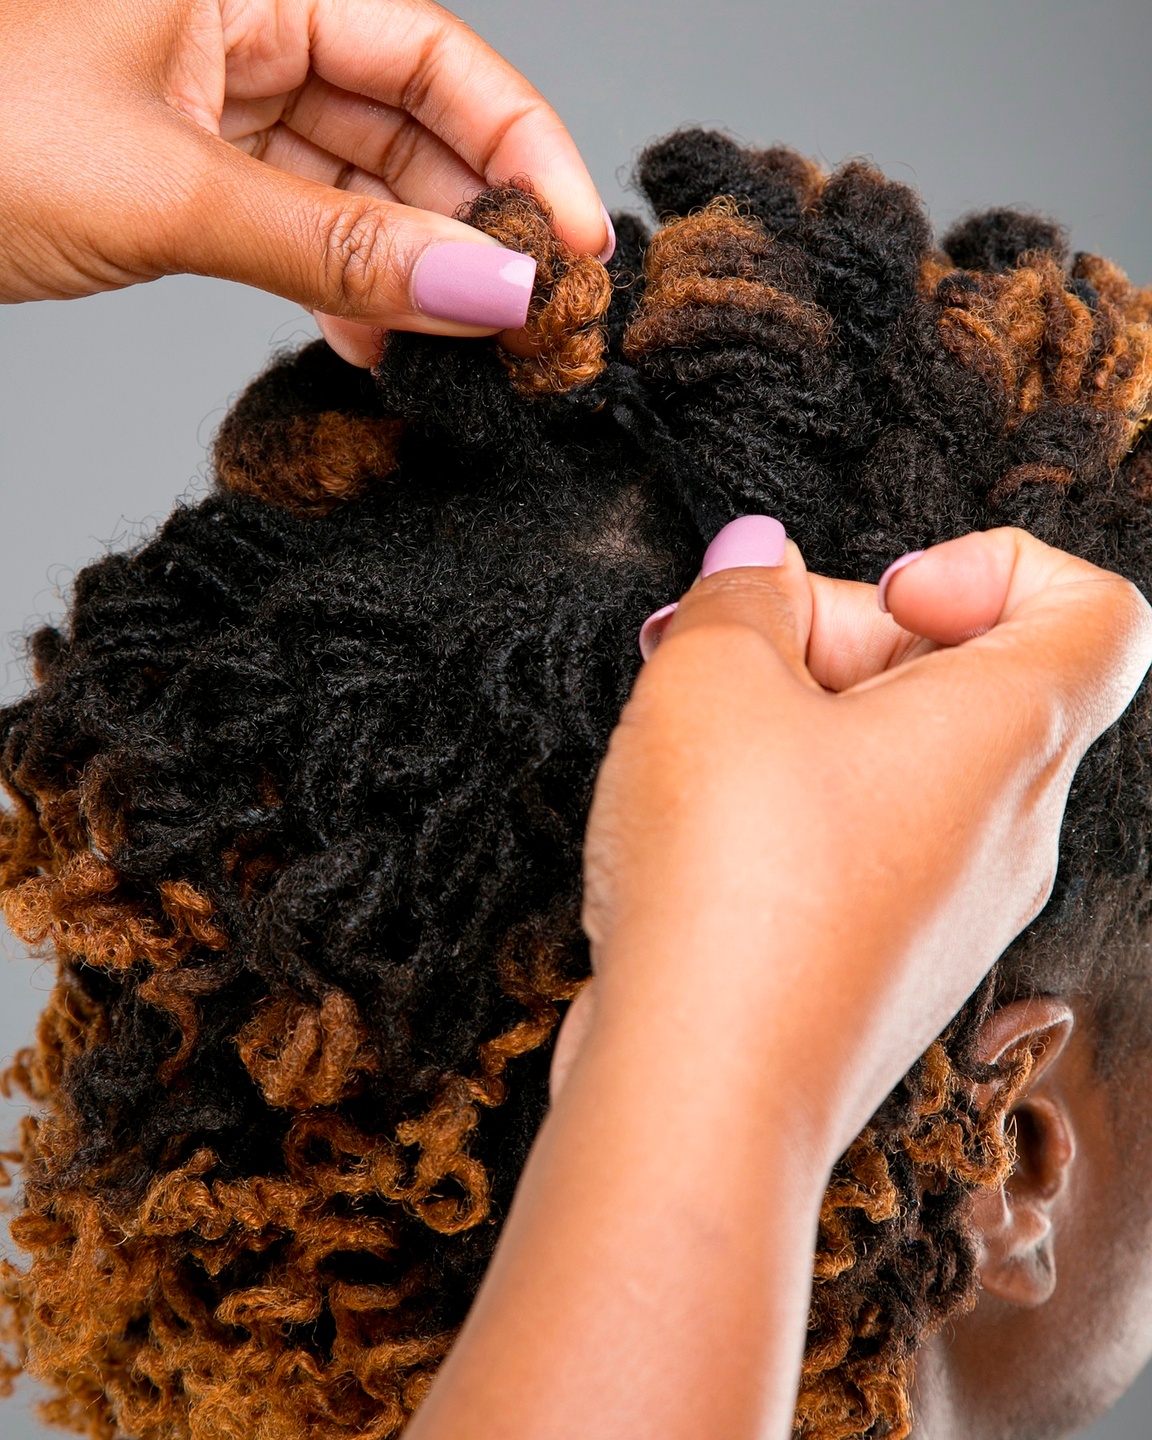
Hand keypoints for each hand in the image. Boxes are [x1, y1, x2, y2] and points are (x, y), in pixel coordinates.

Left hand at [0, 0, 609, 363]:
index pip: (435, 53)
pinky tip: (380, 347)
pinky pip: (300, 223)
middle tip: (532, 318)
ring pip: (360, 181)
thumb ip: (342, 249)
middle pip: (410, 118)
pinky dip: (344, 286)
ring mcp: (214, 96)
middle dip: (476, 221)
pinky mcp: (188, 168)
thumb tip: (486, 293)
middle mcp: (242, 18)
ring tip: (467, 349)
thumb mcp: (172, 191)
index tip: (574, 246)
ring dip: (416, 269)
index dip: (522, 148)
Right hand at [407, 522, 1150, 1439]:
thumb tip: (755, 562)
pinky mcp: (881, 966)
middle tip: (726, 651)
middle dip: (839, 636)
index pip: (1096, 611)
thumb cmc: (729, 882)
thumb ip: (741, 594)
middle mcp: (1006, 831)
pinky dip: (786, 807)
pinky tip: (686, 821)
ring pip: (897, 767)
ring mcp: (948, 912)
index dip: (996, 564)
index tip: (888, 591)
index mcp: (1008, 738)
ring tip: (682, 729)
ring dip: (795, 720)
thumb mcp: (711, 676)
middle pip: (963, 680)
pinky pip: (859, 847)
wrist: (701, 1095)